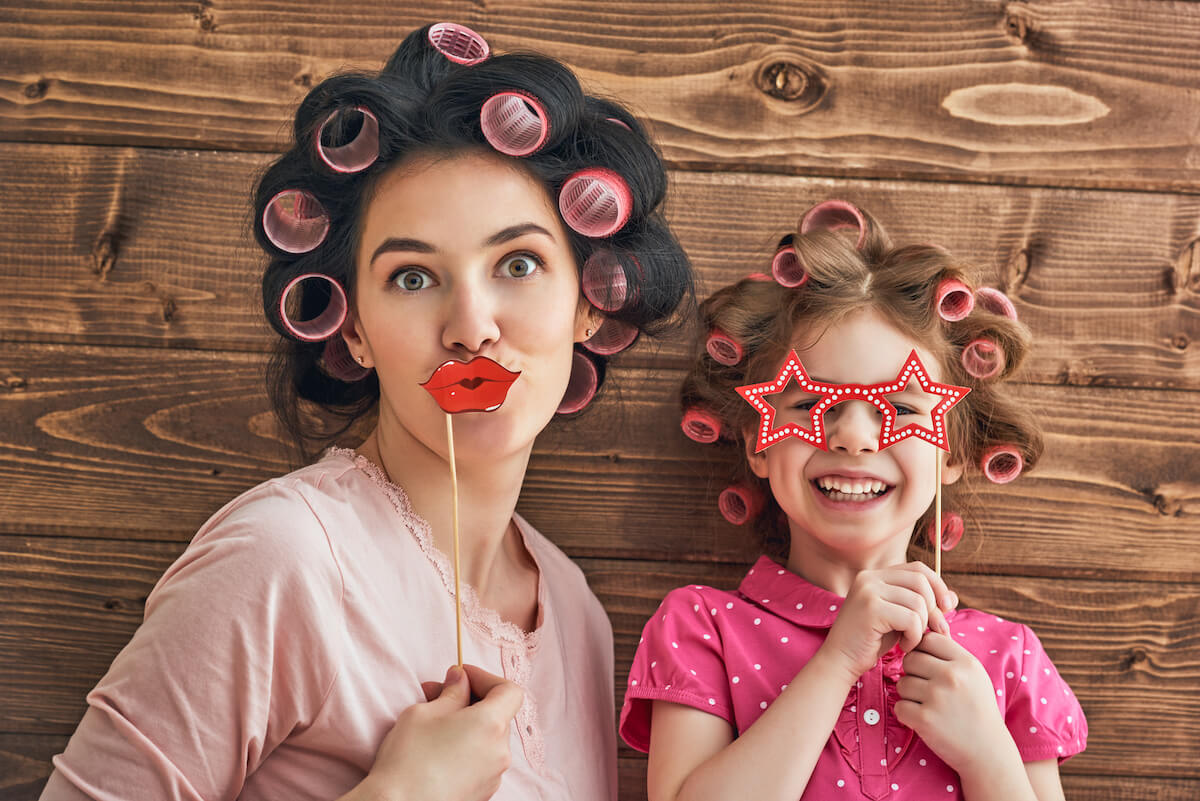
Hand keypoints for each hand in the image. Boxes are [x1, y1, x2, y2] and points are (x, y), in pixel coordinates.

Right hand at [355, 664, 523, 800]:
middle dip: (470, 700)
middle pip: (498, 715)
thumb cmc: (408, 759)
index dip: (486, 678)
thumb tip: (460, 680)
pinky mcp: (482, 793)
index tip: (461, 676)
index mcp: (491, 725)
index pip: (510, 691)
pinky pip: (481, 761)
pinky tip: (438, 750)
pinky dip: (466, 748)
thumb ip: (451, 692)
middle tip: (436, 694)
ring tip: (433, 724)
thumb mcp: (424, 712)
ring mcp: (493, 776)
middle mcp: (500, 752)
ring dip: (467, 725)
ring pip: (488, 739)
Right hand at [820, 562, 956, 681]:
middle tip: (933, 632)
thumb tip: (952, 598)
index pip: (918, 569)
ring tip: (911, 641)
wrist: (840, 661)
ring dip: (922, 626)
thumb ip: (922, 605)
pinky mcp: (871, 608)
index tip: (946, 608)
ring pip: (919, 602)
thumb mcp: (899, 618)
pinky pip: (911, 619)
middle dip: (934, 609)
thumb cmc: (871, 641)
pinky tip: (904, 646)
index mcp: (875, 576)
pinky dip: (915, 636)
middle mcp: (869, 577)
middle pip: (921, 582)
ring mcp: (868, 591)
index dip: (938, 586)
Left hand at [894, 632, 1013, 773]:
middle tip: (927, 689)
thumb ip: (950, 655)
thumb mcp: (974, 675)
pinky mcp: (924, 719)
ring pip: (902, 683)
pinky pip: (899, 706)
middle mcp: (952, 676)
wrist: (988, 751)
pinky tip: (923, 720)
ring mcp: (937, 697)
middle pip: (910, 659)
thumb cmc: (977, 709)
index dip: (923, 652)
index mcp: (966, 662)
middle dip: (913, 673)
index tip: (929, 667)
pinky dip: (907, 714)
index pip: (928, 639)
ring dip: (909, 695)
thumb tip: (921, 632)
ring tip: (928, 706)